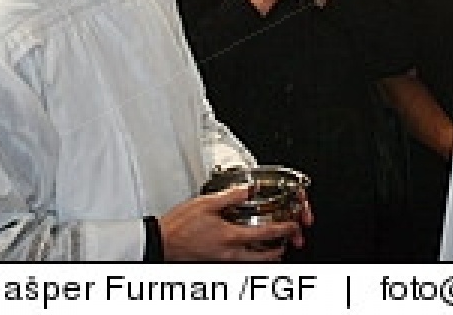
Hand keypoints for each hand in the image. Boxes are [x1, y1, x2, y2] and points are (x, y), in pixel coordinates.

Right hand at [158, 186, 299, 261]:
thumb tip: (250, 188)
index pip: (267, 234)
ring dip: (266, 256)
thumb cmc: (177, 226)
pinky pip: (239, 263)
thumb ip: (232, 195)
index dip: (284, 229)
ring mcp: (222, 261)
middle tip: (287, 241)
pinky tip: (247, 249)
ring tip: (272, 247)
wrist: (159, 242)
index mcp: (230, 237)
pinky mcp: (214, 263)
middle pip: (265, 257)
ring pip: (252, 263)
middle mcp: (229, 253)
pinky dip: (249, 258)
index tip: (293, 225)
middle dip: (280, 249)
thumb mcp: (206, 203)